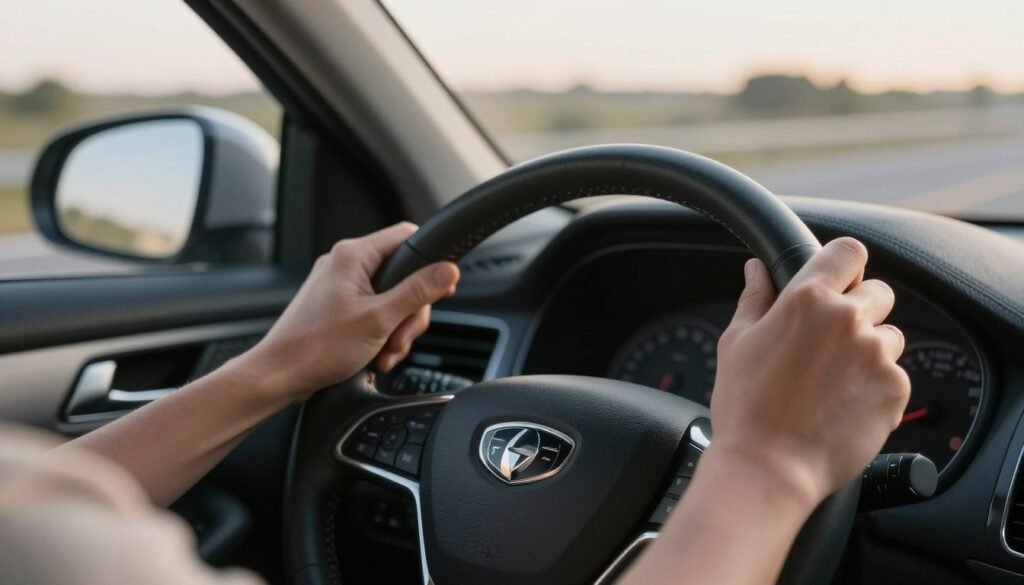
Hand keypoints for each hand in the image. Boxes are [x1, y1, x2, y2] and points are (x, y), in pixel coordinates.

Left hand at [242, 222, 459, 401]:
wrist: (279, 376)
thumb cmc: (317, 347)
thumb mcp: (380, 319)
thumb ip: (418, 292)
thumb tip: (448, 271)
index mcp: (353, 255)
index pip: (407, 236)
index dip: (430, 260)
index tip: (441, 287)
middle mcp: (344, 264)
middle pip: (403, 275)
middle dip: (409, 312)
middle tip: (401, 337)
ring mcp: (339, 286)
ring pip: (391, 298)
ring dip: (396, 329)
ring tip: (385, 352)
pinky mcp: (337, 306)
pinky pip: (374, 311)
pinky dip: (381, 333)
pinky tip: (376, 355)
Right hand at [707, 237, 909, 506]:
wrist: (768, 467)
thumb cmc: (745, 407)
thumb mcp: (736, 343)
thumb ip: (755, 298)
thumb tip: (756, 269)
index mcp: (807, 299)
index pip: (849, 252)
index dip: (845, 265)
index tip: (838, 281)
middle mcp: (847, 319)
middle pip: (878, 293)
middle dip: (860, 311)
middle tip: (829, 344)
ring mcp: (876, 354)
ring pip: (889, 336)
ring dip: (870, 350)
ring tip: (834, 382)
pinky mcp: (895, 388)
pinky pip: (895, 375)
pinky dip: (876, 387)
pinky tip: (843, 405)